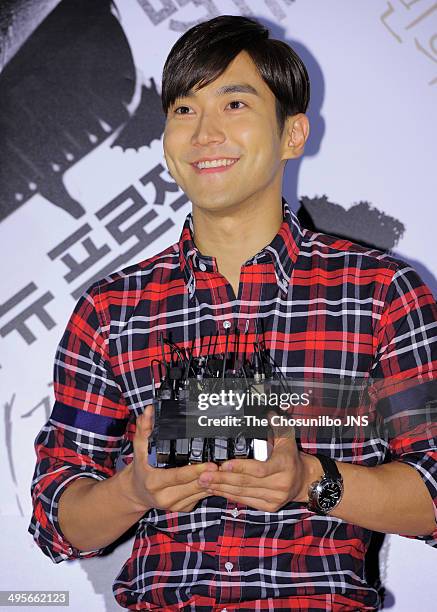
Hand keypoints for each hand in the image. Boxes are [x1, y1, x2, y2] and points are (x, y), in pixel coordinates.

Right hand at [125, 404, 217, 512]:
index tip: (211, 464)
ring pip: (200, 493)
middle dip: (211, 475)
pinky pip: (201, 497)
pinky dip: (210, 487)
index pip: (179, 476)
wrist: (137, 493)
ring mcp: (175, 505)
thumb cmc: (141, 468)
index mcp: (154, 482)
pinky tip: (217, 476)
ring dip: (214, 481)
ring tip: (225, 468)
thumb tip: (149, 411)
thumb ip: (144, 429)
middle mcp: (165, 497)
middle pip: (194, 485)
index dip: (196, 471)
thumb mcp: (140, 448)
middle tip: (225, 463)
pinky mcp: (184, 508)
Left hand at [196, 411, 320, 511]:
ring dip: (222, 488)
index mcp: (283, 465)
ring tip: (205, 482)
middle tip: (204, 475)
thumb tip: (268, 413)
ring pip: (243, 493)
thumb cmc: (290, 457)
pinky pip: (245, 501)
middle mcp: (279, 484)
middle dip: (222, 479)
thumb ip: (276, 426)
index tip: (224, 464)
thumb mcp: (286, 439)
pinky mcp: (269, 507)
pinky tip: (216, 490)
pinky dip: (229, 495)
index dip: (241, 467)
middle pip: (246, 482)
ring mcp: (274, 497)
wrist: (303, 480)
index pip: (259, 469)